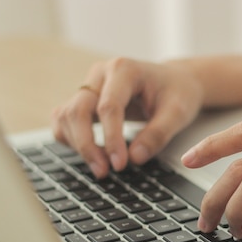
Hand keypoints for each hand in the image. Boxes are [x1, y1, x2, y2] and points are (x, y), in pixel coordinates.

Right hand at [52, 57, 202, 176]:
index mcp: (125, 70)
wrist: (175, 81)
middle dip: (87, 145)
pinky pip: (64, 119)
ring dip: (78, 145)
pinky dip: (71, 139)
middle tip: (103, 172)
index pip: (108, 106)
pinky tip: (92, 154)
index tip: (120, 165)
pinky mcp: (83, 99)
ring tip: (101, 167)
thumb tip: (134, 158)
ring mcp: (88, 85)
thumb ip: (158, 134)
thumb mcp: (178, 113)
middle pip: (78, 110)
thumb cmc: (178, 93)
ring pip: (66, 116)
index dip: (111, 139)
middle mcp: (101, 74)